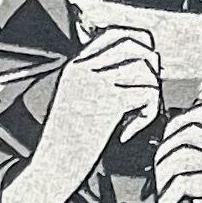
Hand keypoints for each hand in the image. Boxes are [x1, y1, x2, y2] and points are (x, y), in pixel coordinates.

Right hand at [0, 27, 159, 202]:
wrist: (51, 168)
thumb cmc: (64, 142)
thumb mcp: (74, 99)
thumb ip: (98, 80)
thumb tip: (138, 67)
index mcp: (75, 66)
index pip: (114, 34)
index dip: (139, 42)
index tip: (147, 59)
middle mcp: (85, 70)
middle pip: (135, 45)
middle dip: (150, 67)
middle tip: (146, 91)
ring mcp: (96, 85)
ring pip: (145, 70)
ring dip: (150, 96)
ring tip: (135, 115)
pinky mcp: (108, 104)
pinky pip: (146, 94)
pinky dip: (147, 114)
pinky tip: (129, 129)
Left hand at [150, 104, 201, 202]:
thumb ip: (194, 152)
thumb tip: (165, 135)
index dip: (176, 124)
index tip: (164, 144)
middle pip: (184, 134)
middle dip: (162, 157)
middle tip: (159, 181)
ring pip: (179, 158)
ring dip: (161, 182)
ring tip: (164, 199)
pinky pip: (180, 184)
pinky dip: (166, 202)